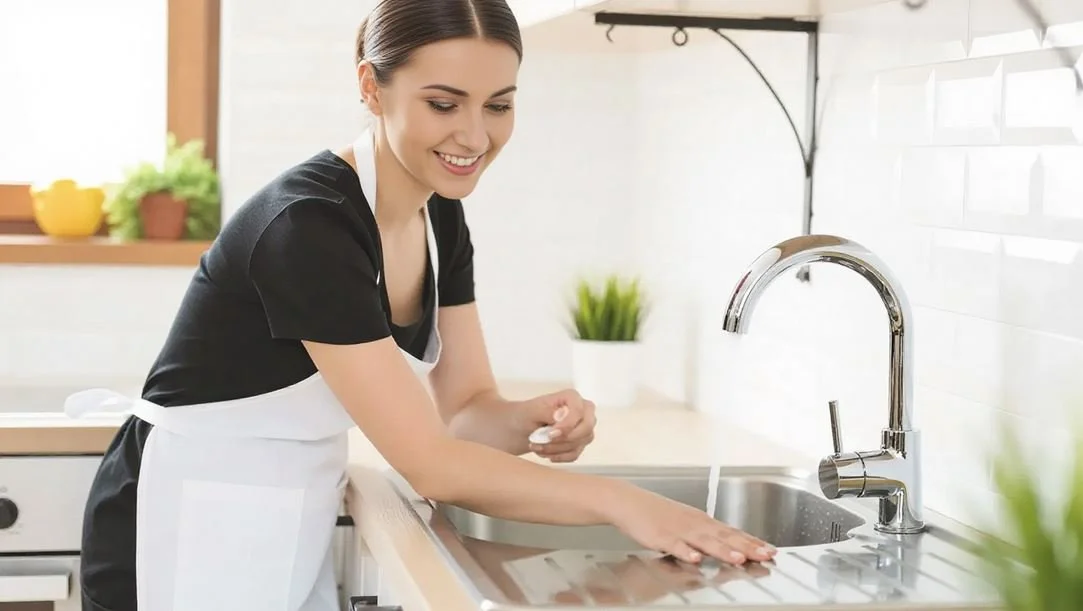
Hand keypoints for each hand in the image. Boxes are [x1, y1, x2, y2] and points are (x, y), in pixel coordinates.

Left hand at [518, 389, 596, 462]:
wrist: (517, 428)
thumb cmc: (524, 415)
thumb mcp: (531, 411)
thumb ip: (548, 411)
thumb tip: (561, 415)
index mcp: (571, 398)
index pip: (579, 411)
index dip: (567, 425)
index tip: (551, 434)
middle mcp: (581, 411)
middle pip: (587, 428)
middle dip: (564, 439)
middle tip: (544, 441)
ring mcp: (582, 428)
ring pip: (580, 443)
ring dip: (557, 449)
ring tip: (537, 446)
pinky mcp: (578, 443)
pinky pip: (575, 454)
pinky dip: (558, 456)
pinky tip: (545, 452)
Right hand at [607, 484, 776, 565]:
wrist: (628, 501)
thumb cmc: (657, 513)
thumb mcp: (687, 521)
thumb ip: (707, 535)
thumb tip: (728, 544)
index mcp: (702, 521)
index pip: (733, 532)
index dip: (752, 541)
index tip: (771, 549)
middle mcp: (695, 524)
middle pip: (725, 537)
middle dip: (747, 547)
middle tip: (766, 555)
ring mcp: (678, 530)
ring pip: (704, 541)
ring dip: (722, 550)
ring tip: (738, 559)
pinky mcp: (660, 536)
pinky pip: (674, 546)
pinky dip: (685, 552)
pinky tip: (695, 558)